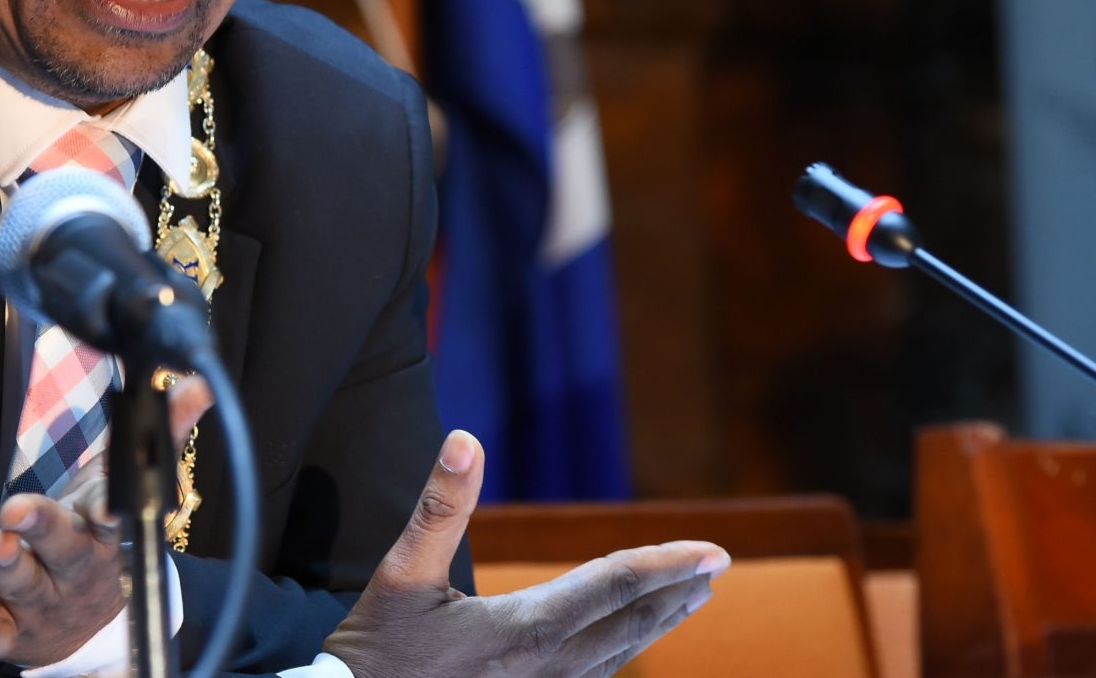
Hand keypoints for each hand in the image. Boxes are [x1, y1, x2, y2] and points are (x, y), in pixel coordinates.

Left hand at [0, 376, 212, 667]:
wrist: (82, 624)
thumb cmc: (92, 536)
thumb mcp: (119, 483)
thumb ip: (158, 435)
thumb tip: (199, 384)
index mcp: (104, 532)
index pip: (111, 514)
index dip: (109, 508)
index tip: (107, 506)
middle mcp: (75, 569)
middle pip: (64, 548)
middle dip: (42, 526)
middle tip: (17, 509)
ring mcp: (42, 602)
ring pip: (23, 584)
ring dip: (7, 566)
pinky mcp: (9, 629)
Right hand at [325, 431, 729, 677]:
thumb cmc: (377, 649)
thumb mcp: (401, 572)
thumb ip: (440, 506)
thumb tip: (464, 439)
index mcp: (522, 630)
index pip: (612, 586)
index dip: (666, 564)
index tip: (713, 551)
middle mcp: (545, 668)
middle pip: (630, 625)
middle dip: (676, 591)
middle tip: (718, 565)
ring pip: (618, 657)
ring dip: (658, 623)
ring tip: (690, 597)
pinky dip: (623, 652)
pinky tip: (627, 642)